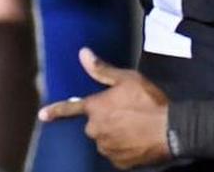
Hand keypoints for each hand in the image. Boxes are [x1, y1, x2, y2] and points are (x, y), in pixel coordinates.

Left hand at [38, 48, 170, 168]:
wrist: (170, 130)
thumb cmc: (149, 101)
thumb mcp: (127, 79)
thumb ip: (102, 70)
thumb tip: (83, 53)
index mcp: (95, 109)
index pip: (71, 109)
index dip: (56, 111)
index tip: (42, 115)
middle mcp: (95, 130)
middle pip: (94, 124)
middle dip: (105, 119)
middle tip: (126, 113)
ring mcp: (106, 149)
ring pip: (105, 139)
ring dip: (114, 134)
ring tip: (135, 127)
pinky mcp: (119, 163)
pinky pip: (117, 154)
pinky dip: (124, 148)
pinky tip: (137, 140)